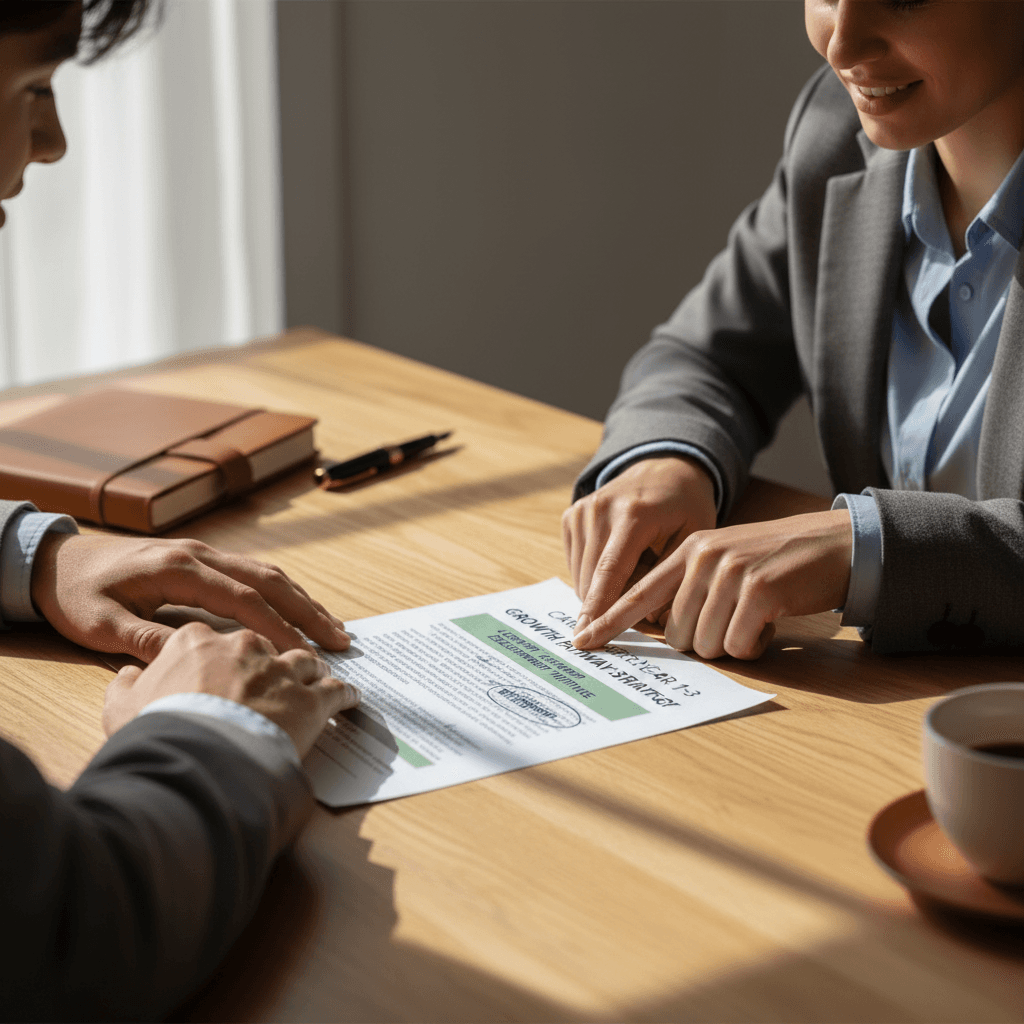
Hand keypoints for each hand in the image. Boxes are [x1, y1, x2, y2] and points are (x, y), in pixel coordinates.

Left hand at [31, 533, 350, 662]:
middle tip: (340, 640)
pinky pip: (253, 572)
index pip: (243, 599)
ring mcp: (203, 552)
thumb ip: (145, 641)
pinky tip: (297, 612)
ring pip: (267, 572)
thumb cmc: (75, 592)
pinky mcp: (202, 559)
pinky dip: (282, 593)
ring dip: (302, 599)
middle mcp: (199, 555)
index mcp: (179, 569)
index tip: (303, 654)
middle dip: (308, 610)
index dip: (278, 627)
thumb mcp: (99, 623)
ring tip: (332, 628)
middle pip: (269, 579)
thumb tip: (192, 660)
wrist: (56, 558)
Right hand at [102, 622, 359, 756]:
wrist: (195, 756)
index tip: (231, 669)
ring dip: (311, 673)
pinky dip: (346, 695)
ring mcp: (282, 670)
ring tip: (317, 684)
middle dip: (273, 660)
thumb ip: (127, 684)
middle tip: (278, 677)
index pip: (218, 639)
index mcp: (199, 639)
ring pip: (305, 662)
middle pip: (267, 645)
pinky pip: (338, 691)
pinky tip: (351, 700)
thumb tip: (129, 675)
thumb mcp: (122, 705)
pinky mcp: (312, 700)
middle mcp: (246, 645)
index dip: (226, 658)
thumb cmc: (156, 731)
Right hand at [562, 456, 716, 631]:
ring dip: (601, 592)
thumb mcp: (694, 537)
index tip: (586, 638)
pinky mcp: (571, 516)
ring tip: (635, 577)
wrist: (662, 468)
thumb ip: (672, 578)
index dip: (598, 609)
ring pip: (580, 575)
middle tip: (627, 624)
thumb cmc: (684, 507)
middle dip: (603, 609)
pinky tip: (620, 564)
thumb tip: (648, 619)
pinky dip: (594, 577)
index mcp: (634, 514)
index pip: (610, 572)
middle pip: (591, 578)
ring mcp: (582, 511)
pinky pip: (576, 565)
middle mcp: (601, 509)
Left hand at [572, 509, 851, 659]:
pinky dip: (754, 645)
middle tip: (734, 621)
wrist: (836, 544)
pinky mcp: (760, 590)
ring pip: (705, 643)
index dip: (609, 621)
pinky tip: (771, 622)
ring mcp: (730, 571)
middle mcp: (703, 557)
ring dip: (731, 643)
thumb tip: (661, 632)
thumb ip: (690, 586)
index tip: (583, 641)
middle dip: (702, 641)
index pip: (637, 593)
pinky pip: (739, 645)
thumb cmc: (778, 562)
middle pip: (674, 633)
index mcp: (689, 550)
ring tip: (754, 617)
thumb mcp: (726, 561)